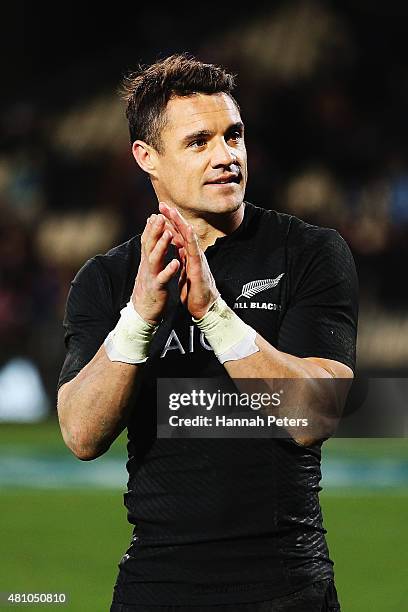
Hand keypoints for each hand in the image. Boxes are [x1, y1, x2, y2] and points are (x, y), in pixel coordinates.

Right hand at [132, 213, 179, 323]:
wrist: (142, 313)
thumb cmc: (148, 290)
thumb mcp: (149, 270)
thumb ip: (151, 255)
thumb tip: (152, 240)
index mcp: (147, 262)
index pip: (148, 241)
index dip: (152, 227)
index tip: (157, 213)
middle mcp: (147, 267)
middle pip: (149, 245)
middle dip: (155, 230)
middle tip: (160, 216)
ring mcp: (151, 277)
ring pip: (155, 258)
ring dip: (162, 245)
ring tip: (169, 233)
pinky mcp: (157, 288)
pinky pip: (163, 278)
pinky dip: (169, 270)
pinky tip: (176, 262)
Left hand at [159, 202, 218, 318]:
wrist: (204, 307)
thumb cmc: (194, 291)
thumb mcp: (185, 271)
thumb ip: (183, 258)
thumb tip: (178, 248)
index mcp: (188, 255)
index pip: (178, 235)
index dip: (169, 223)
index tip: (159, 212)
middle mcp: (194, 254)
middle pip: (183, 232)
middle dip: (173, 217)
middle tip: (162, 204)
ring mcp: (198, 260)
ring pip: (189, 237)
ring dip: (181, 223)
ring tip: (173, 211)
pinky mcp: (199, 268)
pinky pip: (195, 251)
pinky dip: (191, 239)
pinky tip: (187, 229)